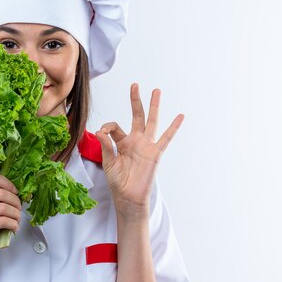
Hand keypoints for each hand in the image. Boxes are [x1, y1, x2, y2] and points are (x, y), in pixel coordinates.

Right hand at [0, 172, 21, 261]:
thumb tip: (21, 191)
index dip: (6, 182)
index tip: (15, 191)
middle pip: (0, 193)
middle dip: (15, 202)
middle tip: (19, 210)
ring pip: (4, 208)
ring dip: (16, 215)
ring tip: (17, 220)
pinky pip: (3, 220)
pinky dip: (13, 224)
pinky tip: (14, 227)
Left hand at [95, 83, 183, 210]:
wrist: (128, 197)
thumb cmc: (118, 182)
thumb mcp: (108, 162)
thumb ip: (105, 145)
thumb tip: (101, 131)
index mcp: (121, 142)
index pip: (114, 126)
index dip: (107, 126)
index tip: (102, 132)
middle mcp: (135, 141)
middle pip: (137, 116)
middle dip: (135, 100)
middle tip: (135, 85)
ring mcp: (146, 145)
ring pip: (152, 121)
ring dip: (154, 106)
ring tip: (156, 91)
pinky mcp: (155, 153)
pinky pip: (166, 138)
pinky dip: (173, 127)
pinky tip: (180, 116)